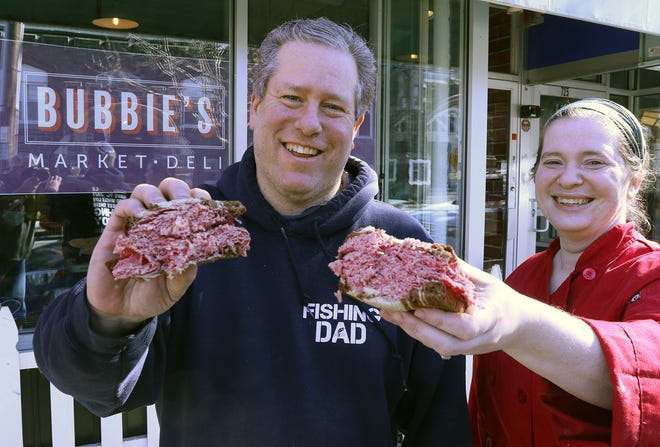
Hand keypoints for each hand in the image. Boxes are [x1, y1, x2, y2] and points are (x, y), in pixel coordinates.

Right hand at [86, 177, 211, 333]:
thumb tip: (195, 253)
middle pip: (169, 190)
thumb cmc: (152, 296)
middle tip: (179, 203)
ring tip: (159, 209)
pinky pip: (123, 208)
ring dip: (155, 196)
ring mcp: (137, 224)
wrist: (121, 311)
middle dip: (177, 190)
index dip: (198, 198)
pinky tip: (140, 218)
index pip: (190, 204)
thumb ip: (185, 271)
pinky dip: (133, 207)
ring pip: (145, 192)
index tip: (203, 203)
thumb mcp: (175, 288)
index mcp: (178, 232)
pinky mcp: (115, 230)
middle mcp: (159, 223)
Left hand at [380, 261, 529, 357]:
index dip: (440, 319)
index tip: (419, 308)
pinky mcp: (457, 349)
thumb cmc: (500, 300)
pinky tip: (400, 316)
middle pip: (445, 343)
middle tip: (392, 310)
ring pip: (436, 346)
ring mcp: (468, 348)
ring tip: (389, 312)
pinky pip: (434, 343)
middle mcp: (479, 340)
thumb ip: (460, 272)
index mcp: (490, 319)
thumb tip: (433, 255)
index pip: (465, 327)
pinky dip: (415, 331)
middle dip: (416, 328)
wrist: (517, 325)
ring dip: (410, 330)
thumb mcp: (485, 281)